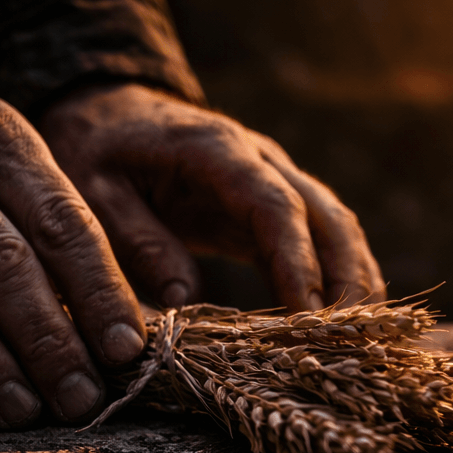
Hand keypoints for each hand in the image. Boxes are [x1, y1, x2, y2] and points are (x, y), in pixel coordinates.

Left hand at [38, 83, 384, 309]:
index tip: (307, 314)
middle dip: (345, 279)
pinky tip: (351, 320)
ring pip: (338, 227)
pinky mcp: (277, 205)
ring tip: (359, 339)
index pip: (277, 208)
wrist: (107, 112)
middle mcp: (263, 159)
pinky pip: (325, 239)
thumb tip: (183, 299)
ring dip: (356, 280)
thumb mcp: (93, 192)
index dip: (298, 262)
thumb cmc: (95, 152)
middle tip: (347, 340)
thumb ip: (137, 239)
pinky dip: (344, 276)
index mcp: (219, 151)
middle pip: (327, 217)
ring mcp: (278, 179)